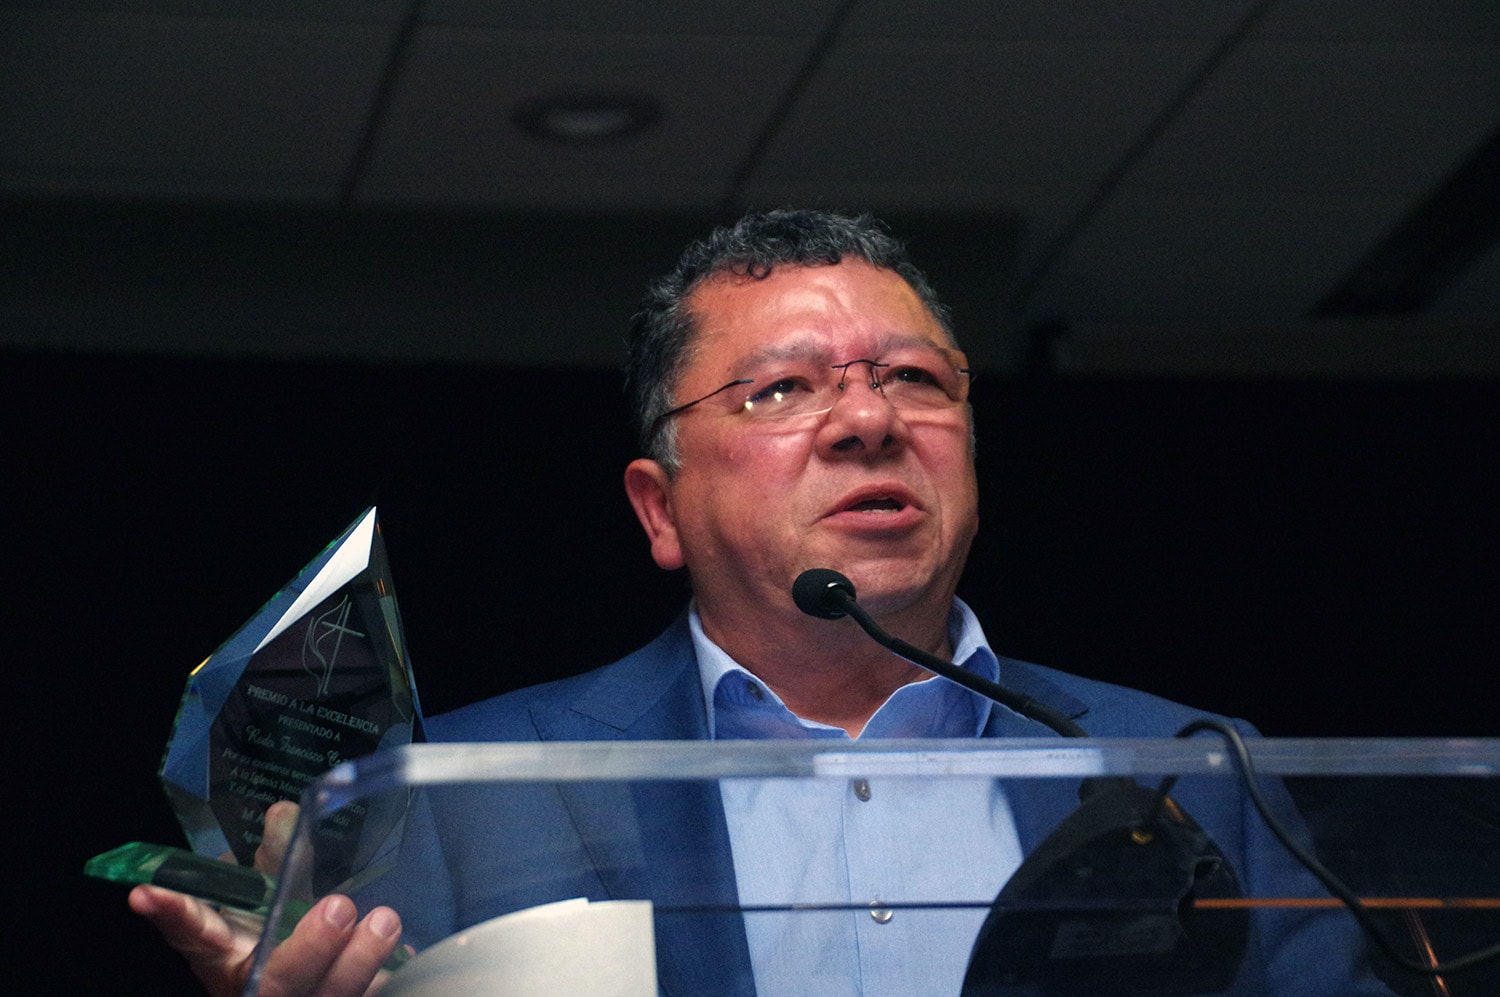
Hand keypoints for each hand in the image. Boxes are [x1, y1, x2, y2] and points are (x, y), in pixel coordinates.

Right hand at [129, 802, 402, 995]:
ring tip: (383, 921)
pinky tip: (405, 960)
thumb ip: (278, 854)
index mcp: (227, 955)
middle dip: (309, 949)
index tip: (146, 892)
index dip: (173, 914)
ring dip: (359, 964)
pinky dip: (386, 981)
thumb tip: (286, 812)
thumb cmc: (280, 935)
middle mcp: (257, 987)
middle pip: (277, 983)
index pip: (194, 935)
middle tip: (337, 908)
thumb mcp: (272, 894)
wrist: (304, 987)